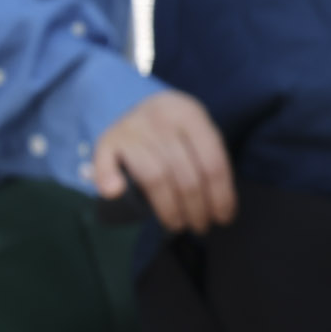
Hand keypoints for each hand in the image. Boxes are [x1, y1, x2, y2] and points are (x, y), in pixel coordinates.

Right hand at [91, 90, 235, 232]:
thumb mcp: (198, 132)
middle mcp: (161, 117)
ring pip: (155, 177)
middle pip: (185, 174)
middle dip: (197, 208)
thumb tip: (224, 211)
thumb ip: (209, 162)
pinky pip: (106, 163)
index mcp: (189, 114)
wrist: (143, 105)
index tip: (223, 218)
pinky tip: (116, 193)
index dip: (221, 195)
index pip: (212, 161)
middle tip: (201, 226)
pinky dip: (109, 178)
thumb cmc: (176, 130)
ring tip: (179, 225)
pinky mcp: (107, 139)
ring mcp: (131, 128)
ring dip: (170, 208)